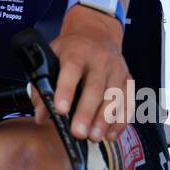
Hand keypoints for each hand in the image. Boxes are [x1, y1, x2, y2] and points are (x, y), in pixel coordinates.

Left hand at [46, 5, 132, 143]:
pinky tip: (110, 135)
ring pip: (114, 97)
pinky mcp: (128, 79)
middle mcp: (100, 60)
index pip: (71, 70)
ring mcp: (117, 70)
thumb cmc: (71, 48)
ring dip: (105, 120)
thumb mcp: (52, 56)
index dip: (65, 90)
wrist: (97, 31)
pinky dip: (120, 121)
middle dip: (87, 113)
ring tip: (94, 138)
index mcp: (77, 52)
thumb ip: (43, 84)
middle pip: (95, 88)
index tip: (60, 110)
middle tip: (78, 133)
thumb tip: (41, 114)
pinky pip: (128, 102)